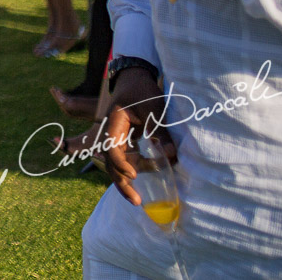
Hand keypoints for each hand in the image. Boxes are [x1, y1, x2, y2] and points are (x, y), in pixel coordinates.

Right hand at [98, 68, 176, 205]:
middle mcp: (110, 132)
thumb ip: (162, 131)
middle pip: (109, 161)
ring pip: (115, 163)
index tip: (135, 175)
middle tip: (136, 200)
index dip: (122, 163)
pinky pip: (124, 159)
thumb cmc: (143, 91)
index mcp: (114, 122)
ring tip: (138, 198)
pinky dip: (132, 170)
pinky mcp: (123, 140)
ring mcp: (115, 137)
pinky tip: (141, 180)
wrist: (134, 80)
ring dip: (125, 180)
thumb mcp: (155, 108)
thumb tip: (172, 156)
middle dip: (121, 182)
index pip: (112, 147)